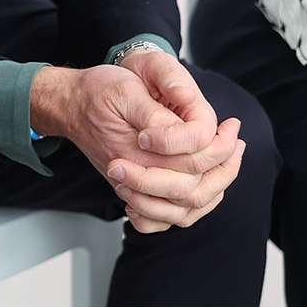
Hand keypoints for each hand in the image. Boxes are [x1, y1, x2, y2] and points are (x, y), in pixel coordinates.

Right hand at [31, 62, 238, 232]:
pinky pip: (165, 216)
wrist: (69, 104)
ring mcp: (133, 187)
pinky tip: (204, 187)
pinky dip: (188, 209)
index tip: (233, 125)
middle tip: (237, 142)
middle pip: (192, 192)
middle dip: (224, 169)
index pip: (191, 164)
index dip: (220, 147)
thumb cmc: (96, 92)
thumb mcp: (125, 90)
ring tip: (230, 162)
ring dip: (213, 189)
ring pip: (183, 209)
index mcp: (136, 152)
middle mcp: (134, 176)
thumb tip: (186, 133)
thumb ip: (156, 116)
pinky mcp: (133, 189)